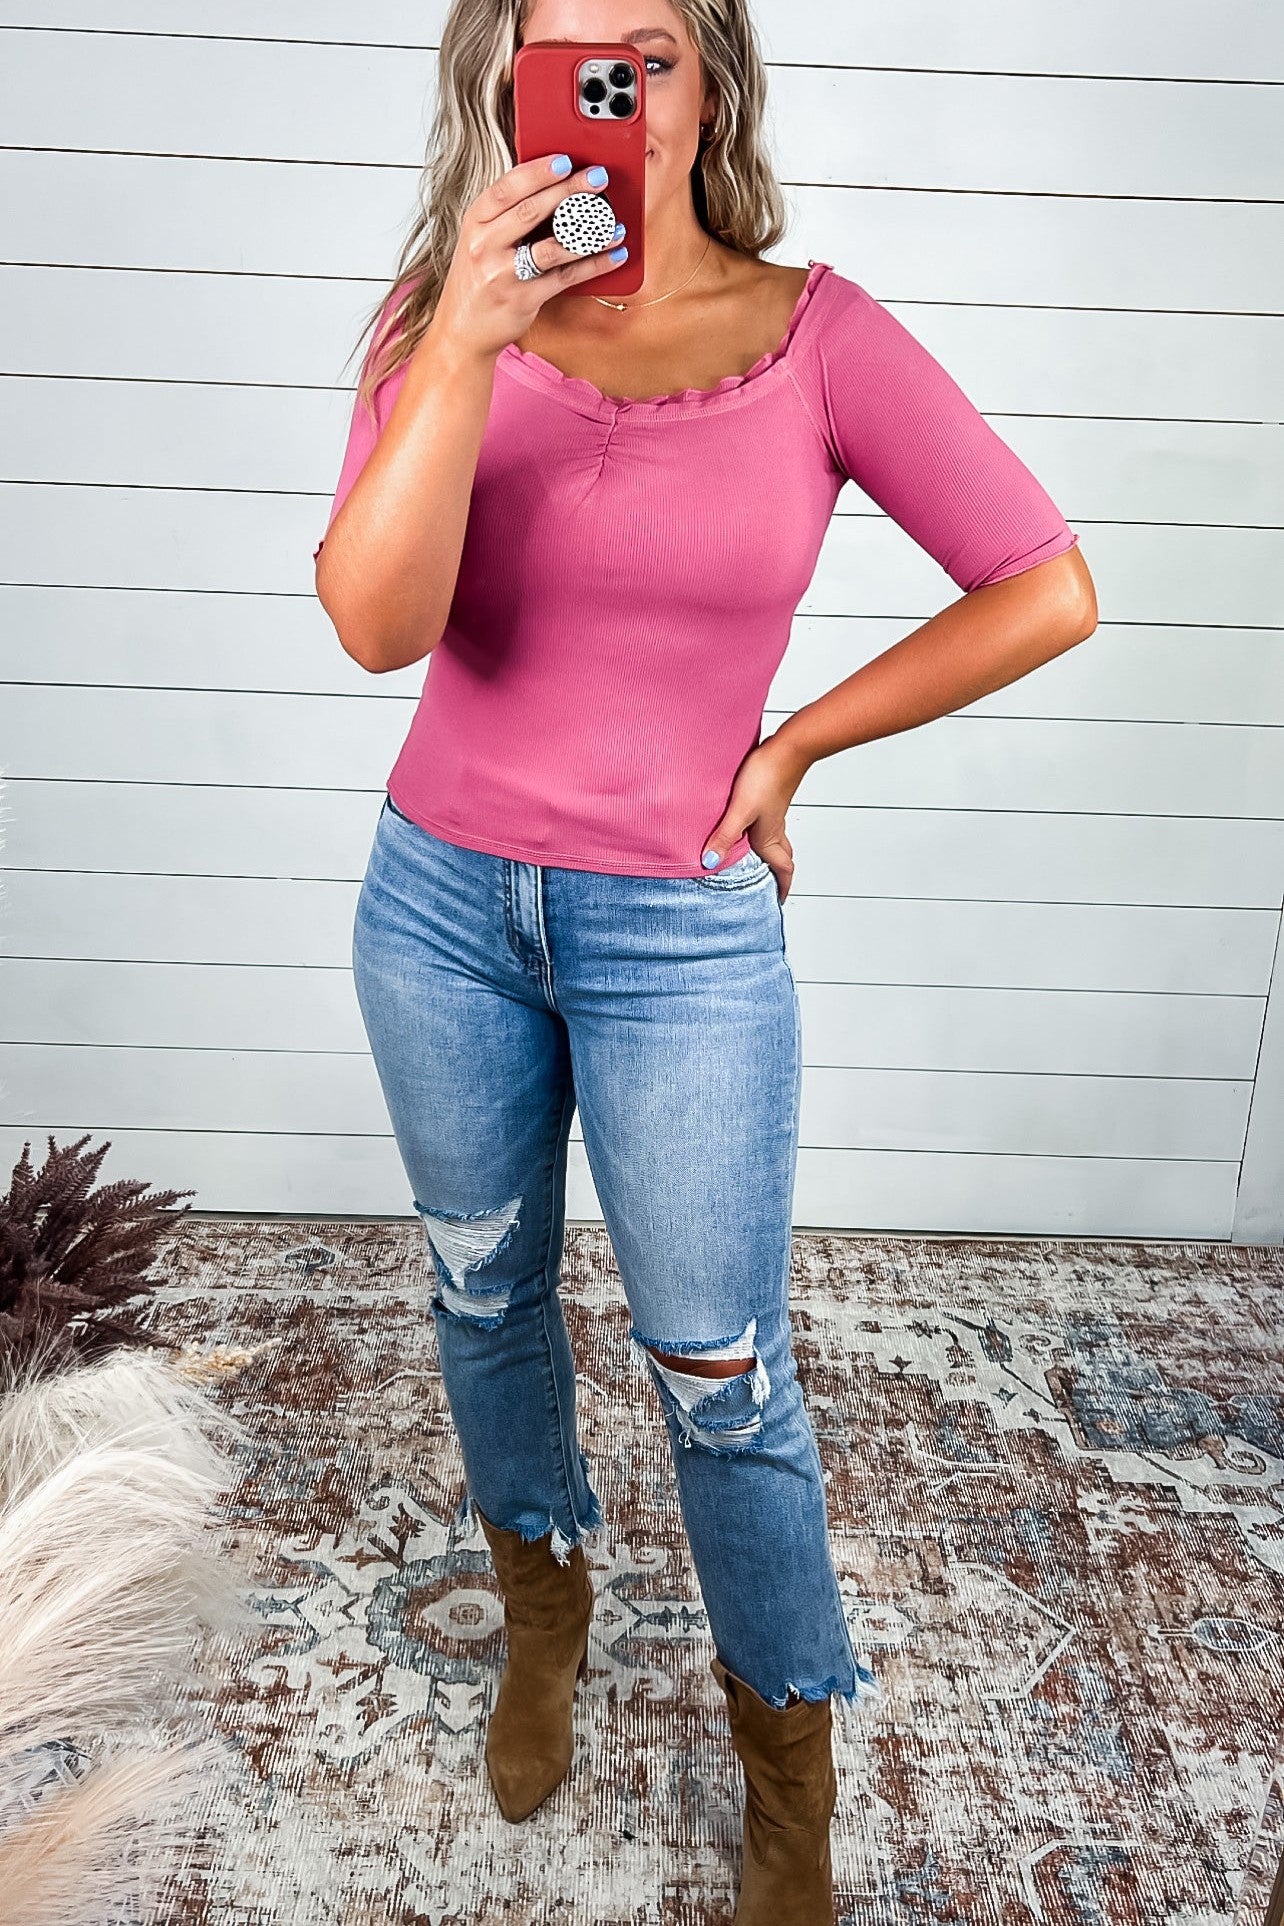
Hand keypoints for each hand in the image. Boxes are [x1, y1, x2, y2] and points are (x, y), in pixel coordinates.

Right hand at [429, 152, 626, 361]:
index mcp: (475, 221)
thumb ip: (507, 215)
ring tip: (614, 223)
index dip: (538, 172)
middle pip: (531, 211)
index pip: (506, 188)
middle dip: (570, 191)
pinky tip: (614, 255)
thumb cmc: (478, 279)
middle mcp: (484, 245)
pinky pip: (565, 277)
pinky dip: (594, 264)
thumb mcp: (481, 240)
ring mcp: (502, 274)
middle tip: (599, 178)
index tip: (565, 160)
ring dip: (588, 233)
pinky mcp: (522, 298)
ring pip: (551, 247)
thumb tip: (554, 187)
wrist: (462, 330)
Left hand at [700, 734, 812, 902]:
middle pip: (781, 858)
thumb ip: (725, 836)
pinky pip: (769, 824)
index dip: (782, 887)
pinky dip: (762, 834)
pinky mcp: (770, 798)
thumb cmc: (767, 777)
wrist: (787, 748)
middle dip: (777, 874)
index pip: (782, 870)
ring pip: (776, 841)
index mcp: (769, 838)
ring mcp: (773, 813)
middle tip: (769, 885)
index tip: (778, 901)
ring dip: (770, 854)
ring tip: (756, 861)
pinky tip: (747, 826)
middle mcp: (774, 828)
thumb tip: (709, 863)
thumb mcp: (740, 810)